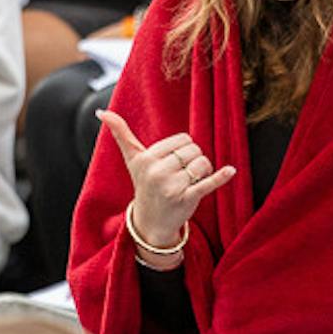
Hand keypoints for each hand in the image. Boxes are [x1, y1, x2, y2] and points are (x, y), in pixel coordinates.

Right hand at [97, 108, 235, 256]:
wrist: (151, 221)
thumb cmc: (144, 184)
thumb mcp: (132, 159)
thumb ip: (120, 133)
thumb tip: (102, 112)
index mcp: (146, 159)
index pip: (182, 139)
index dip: (184, 149)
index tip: (174, 161)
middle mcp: (157, 172)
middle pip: (194, 150)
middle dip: (194, 159)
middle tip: (183, 173)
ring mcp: (172, 187)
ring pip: (203, 163)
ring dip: (204, 170)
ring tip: (192, 181)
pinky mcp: (187, 200)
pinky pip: (208, 183)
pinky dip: (220, 177)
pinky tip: (230, 171)